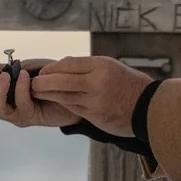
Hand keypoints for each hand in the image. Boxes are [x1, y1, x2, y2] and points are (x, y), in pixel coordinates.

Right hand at [0, 60, 77, 128]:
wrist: (76, 89)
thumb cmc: (50, 78)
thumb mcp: (25, 67)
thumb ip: (4, 69)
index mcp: (3, 96)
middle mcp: (8, 108)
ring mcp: (18, 115)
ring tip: (5, 76)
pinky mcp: (32, 117)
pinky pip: (21, 106)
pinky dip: (20, 90)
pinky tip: (24, 77)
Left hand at [29, 56, 153, 136]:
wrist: (147, 107)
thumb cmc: (128, 83)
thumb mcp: (110, 66)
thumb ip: (87, 66)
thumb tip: (61, 67)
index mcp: (101, 67)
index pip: (68, 64)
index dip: (52, 68)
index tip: (43, 71)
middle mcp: (97, 83)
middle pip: (61, 81)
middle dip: (43, 82)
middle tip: (32, 82)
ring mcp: (95, 101)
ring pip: (63, 97)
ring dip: (47, 94)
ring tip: (37, 92)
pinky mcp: (94, 116)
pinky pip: (72, 107)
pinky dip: (61, 103)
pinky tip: (54, 101)